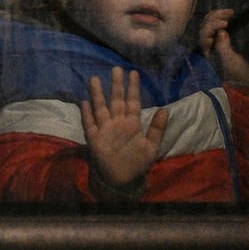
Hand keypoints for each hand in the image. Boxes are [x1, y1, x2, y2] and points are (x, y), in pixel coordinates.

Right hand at [80, 67, 167, 189]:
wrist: (123, 180)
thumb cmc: (137, 163)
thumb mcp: (152, 147)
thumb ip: (157, 129)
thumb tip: (165, 109)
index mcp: (132, 124)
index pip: (132, 102)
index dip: (133, 88)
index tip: (134, 73)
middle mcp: (117, 123)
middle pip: (116, 100)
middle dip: (116, 85)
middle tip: (116, 69)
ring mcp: (105, 130)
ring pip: (101, 108)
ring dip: (98, 95)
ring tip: (95, 79)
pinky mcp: (95, 139)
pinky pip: (89, 125)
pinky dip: (86, 114)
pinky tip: (84, 102)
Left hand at [199, 8, 248, 85]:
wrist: (244, 86)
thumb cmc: (237, 76)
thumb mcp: (230, 63)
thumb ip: (223, 47)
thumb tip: (220, 32)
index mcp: (205, 53)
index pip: (204, 34)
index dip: (213, 26)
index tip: (226, 24)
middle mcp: (206, 49)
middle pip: (205, 28)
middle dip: (215, 18)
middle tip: (230, 12)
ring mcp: (212, 47)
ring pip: (210, 27)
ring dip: (218, 18)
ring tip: (230, 13)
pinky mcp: (220, 46)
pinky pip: (216, 31)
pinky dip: (220, 23)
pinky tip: (228, 20)